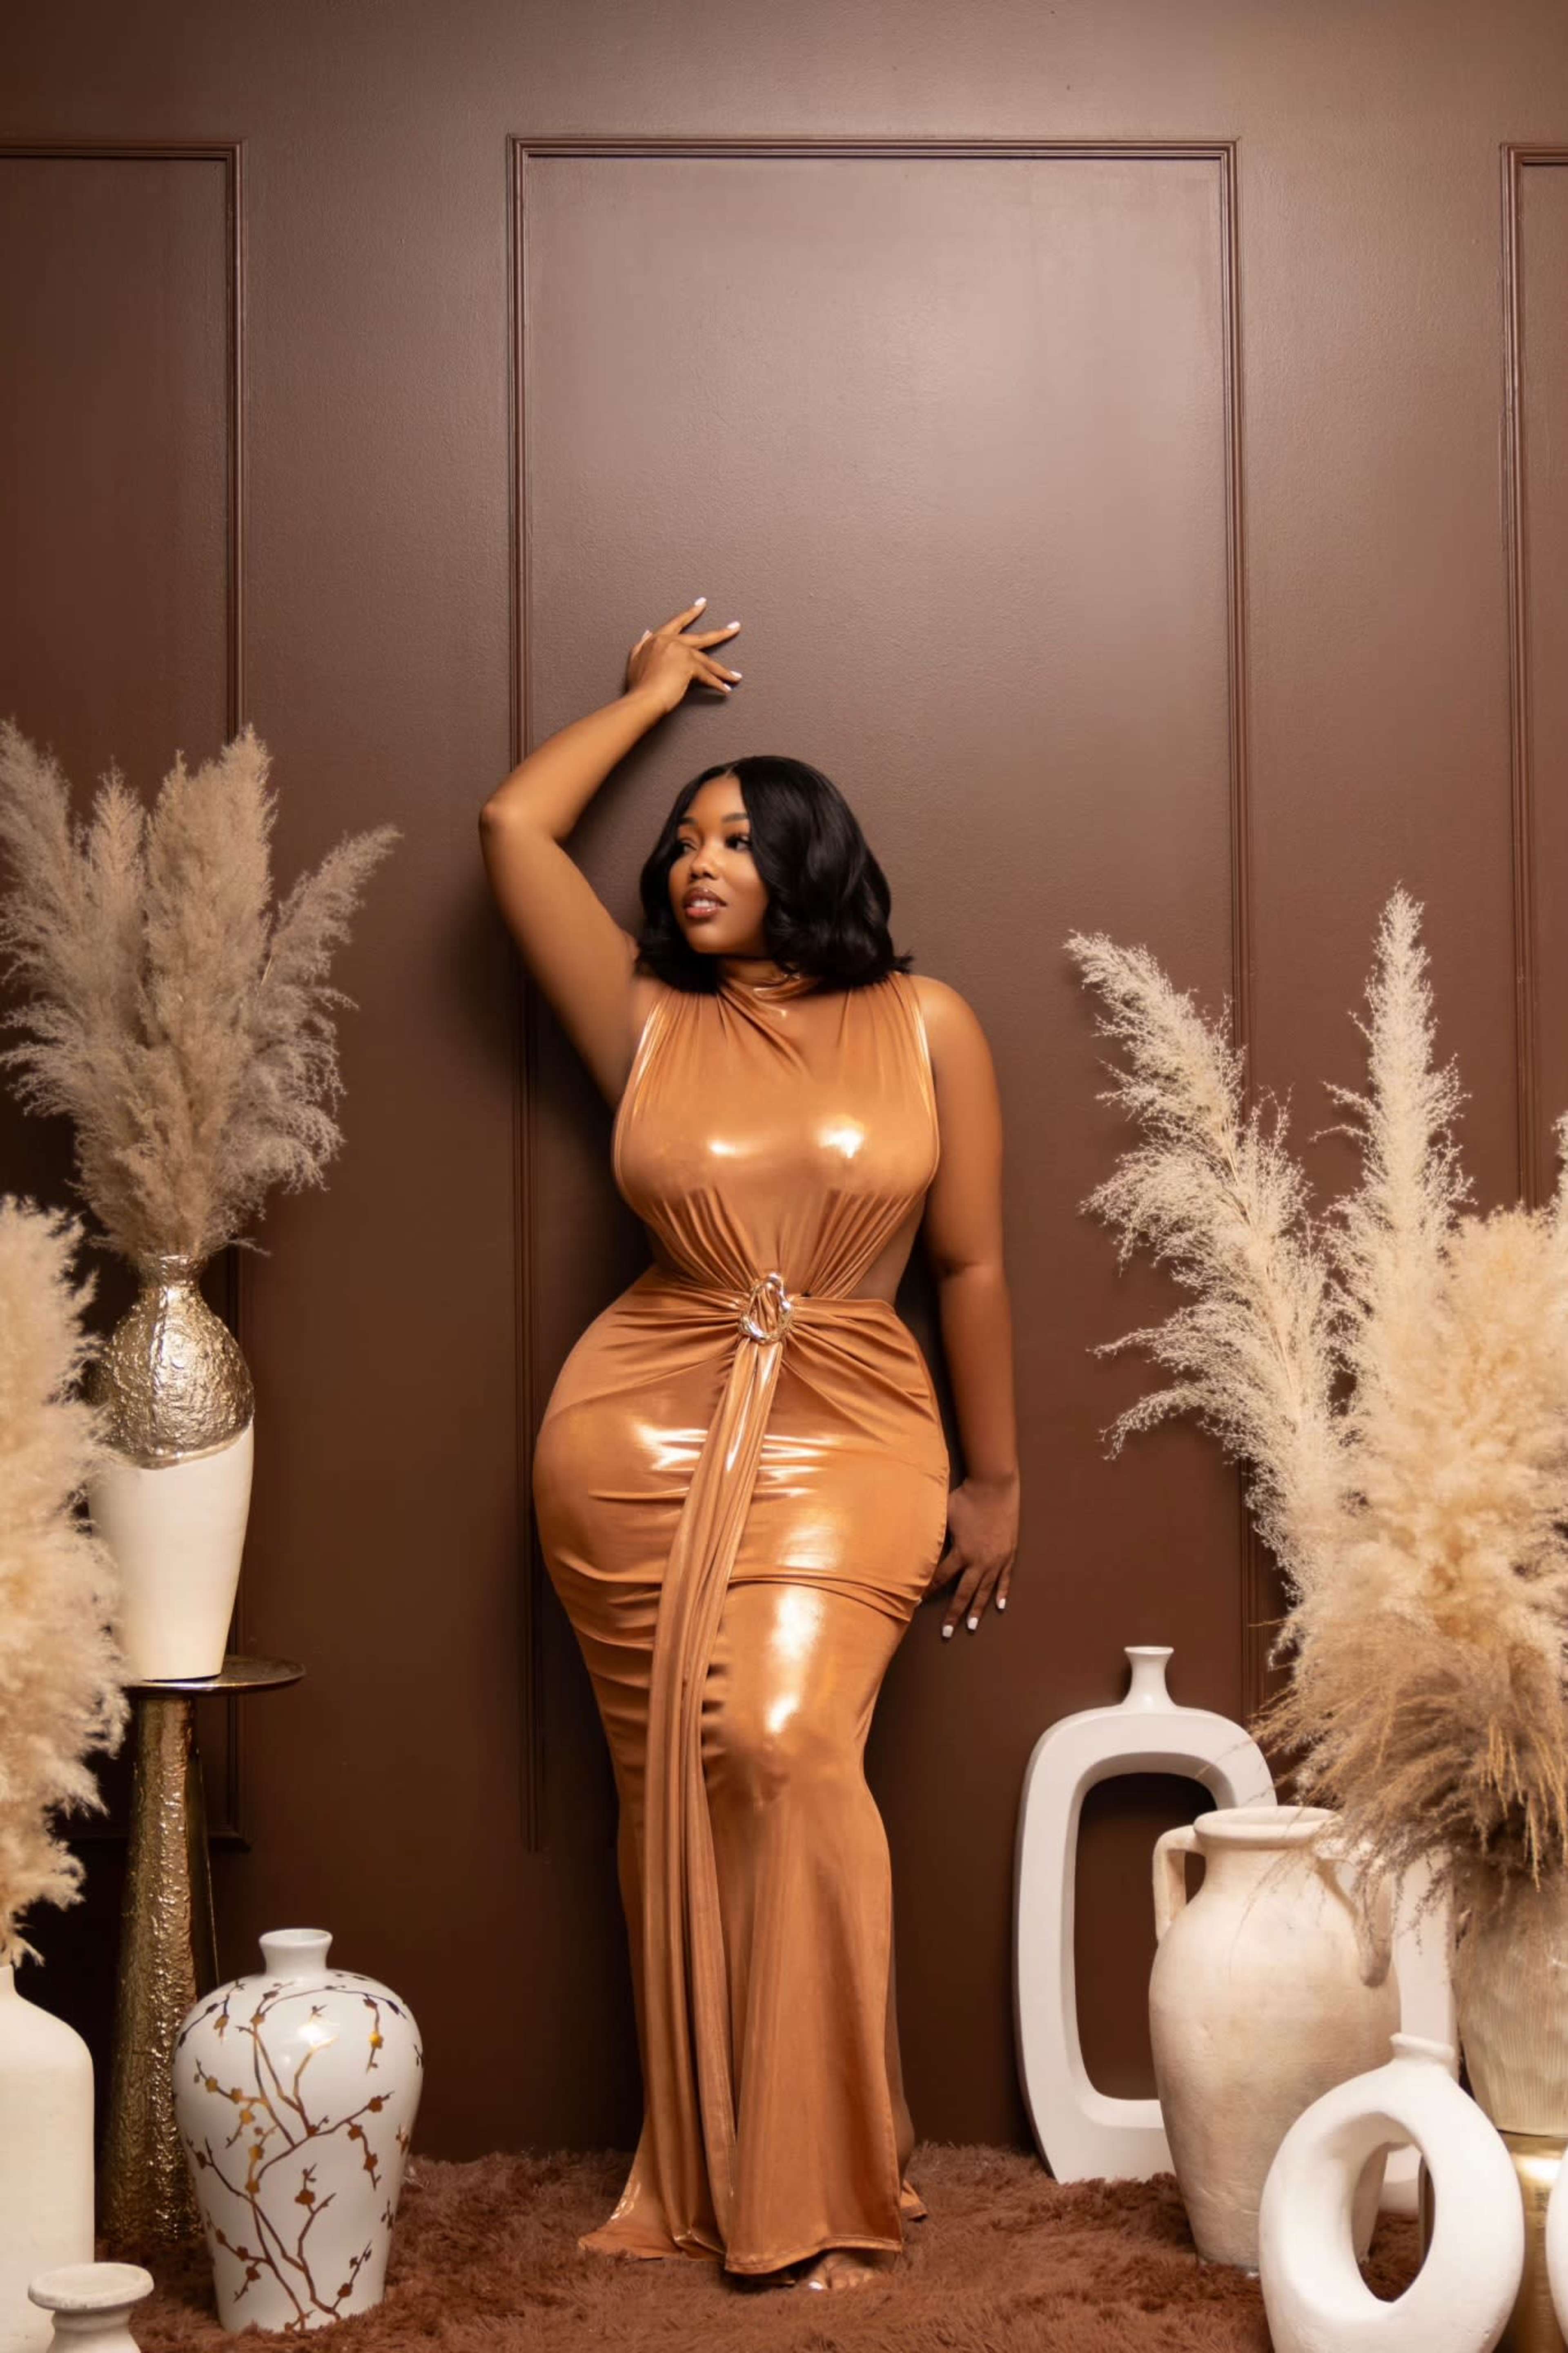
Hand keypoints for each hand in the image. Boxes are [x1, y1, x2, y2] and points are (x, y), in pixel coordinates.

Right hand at [625, 598, 741, 714]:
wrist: (643, 698)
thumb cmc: (639, 685)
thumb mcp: (635, 659)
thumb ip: (643, 644)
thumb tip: (647, 633)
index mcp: (658, 639)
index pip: (678, 623)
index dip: (690, 613)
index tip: (702, 604)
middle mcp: (671, 642)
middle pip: (702, 638)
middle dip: (721, 633)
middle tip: (735, 627)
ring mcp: (681, 652)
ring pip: (708, 661)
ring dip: (723, 671)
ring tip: (736, 676)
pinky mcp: (689, 666)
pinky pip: (707, 676)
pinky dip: (717, 684)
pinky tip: (725, 689)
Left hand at [927, 1472, 1018, 1638]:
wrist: (995, 1486)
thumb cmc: (966, 1497)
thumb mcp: (943, 1513)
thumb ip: (932, 1531)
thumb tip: (912, 1539)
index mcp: (961, 1552)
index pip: (941, 1578)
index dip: (928, 1591)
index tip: (917, 1604)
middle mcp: (979, 1561)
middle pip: (964, 1593)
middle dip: (955, 1614)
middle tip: (948, 1633)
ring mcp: (996, 1560)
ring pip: (986, 1591)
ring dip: (978, 1610)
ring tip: (972, 1627)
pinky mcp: (1008, 1554)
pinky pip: (1005, 1579)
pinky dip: (1002, 1593)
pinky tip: (1000, 1606)